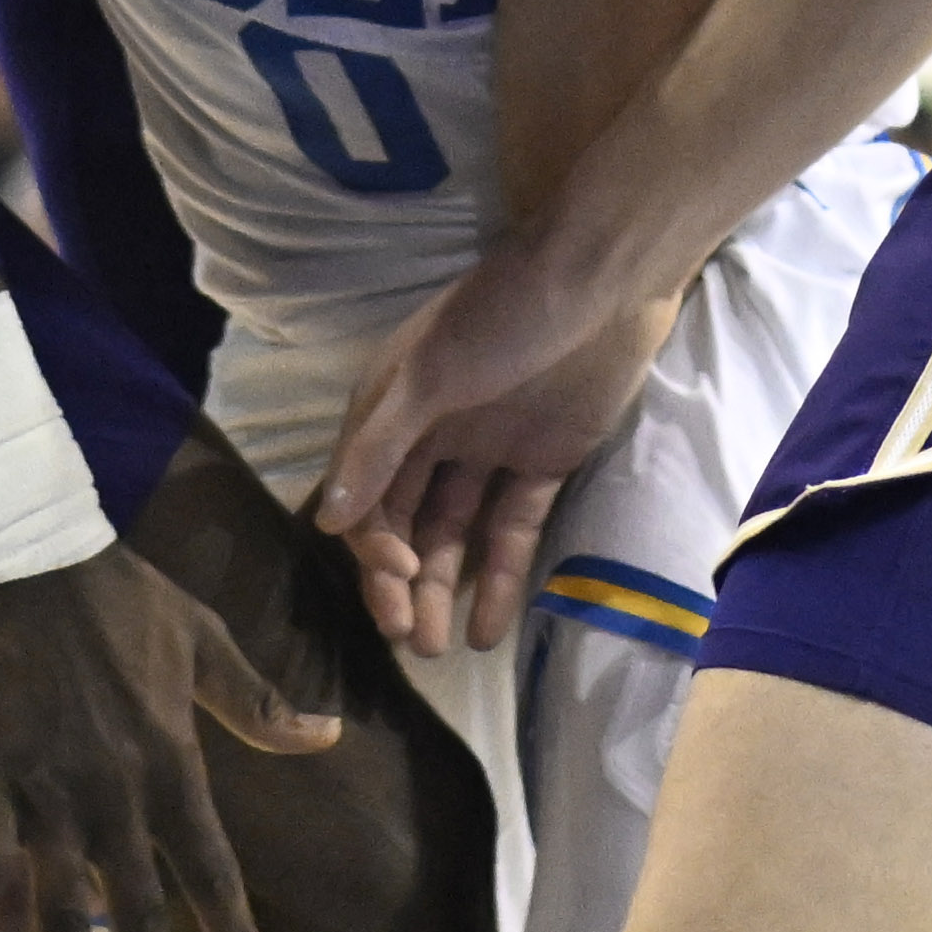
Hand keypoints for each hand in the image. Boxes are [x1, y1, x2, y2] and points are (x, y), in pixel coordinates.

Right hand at [0, 543, 338, 931]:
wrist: (27, 548)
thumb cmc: (117, 592)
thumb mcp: (204, 641)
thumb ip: (259, 702)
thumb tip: (329, 733)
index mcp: (170, 760)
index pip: (211, 865)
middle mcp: (116, 788)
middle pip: (136, 907)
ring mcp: (49, 785)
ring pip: (60, 906)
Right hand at [318, 261, 676, 655]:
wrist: (605, 280)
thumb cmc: (503, 314)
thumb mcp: (429, 374)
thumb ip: (380, 447)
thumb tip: (327, 522)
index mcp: (393, 406)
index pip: (366, 495)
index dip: (373, 544)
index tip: (400, 578)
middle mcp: (433, 433)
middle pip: (407, 522)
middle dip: (404, 583)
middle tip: (412, 642)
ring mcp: (490, 450)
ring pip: (456, 535)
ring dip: (445, 590)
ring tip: (443, 650)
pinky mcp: (545, 464)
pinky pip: (512, 531)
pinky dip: (500, 578)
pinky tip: (487, 629)